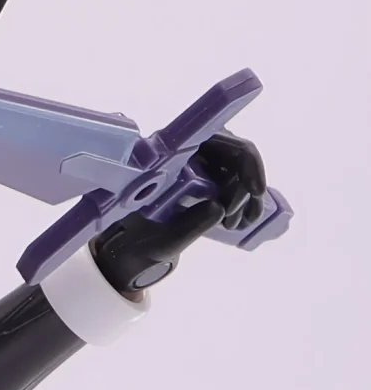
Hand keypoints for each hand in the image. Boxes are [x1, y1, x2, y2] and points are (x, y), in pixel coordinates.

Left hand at [92, 132, 269, 292]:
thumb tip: (218, 208)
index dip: (245, 162)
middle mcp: (189, 150)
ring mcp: (201, 162)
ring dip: (246, 198)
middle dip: (246, 189)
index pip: (220, 142)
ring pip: (239, 170)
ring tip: (236, 225)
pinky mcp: (208, 175)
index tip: (255, 191)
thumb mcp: (165, 238)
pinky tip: (240, 222)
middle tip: (236, 221)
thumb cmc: (144, 240)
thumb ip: (189, 225)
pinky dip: (243, 201)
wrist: (134, 248)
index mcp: (173, 154)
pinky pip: (236, 181)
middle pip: (236, 156)